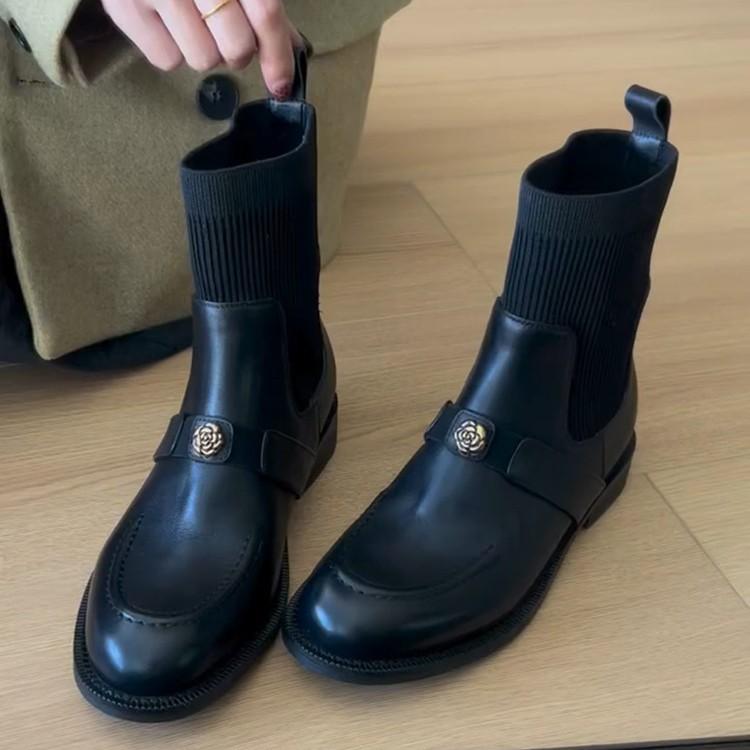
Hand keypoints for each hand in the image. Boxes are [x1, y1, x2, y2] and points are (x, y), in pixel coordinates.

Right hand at [101, 0, 302, 97]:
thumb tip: (291, 48)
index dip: (278, 56)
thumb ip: (262, 4)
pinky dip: (172, 48)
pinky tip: (166, 21)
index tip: (281, 85)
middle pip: (236, 48)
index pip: (266, 14)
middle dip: (238, 49)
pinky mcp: (124, 6)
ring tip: (191, 20)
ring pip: (203, 60)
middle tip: (224, 29)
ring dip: (204, 49)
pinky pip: (166, 59)